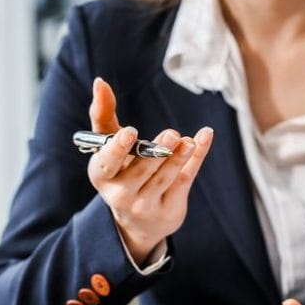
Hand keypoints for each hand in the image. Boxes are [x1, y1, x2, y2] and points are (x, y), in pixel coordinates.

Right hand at [86, 77, 213, 263]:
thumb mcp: (108, 148)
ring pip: (164, 179)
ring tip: (189, 141)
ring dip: (177, 159)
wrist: (138, 222)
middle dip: (155, 154)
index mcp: (102, 175)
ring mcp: (146, 205)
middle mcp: (121, 194)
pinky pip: (185, 181)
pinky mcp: (170, 209)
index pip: (107, 163)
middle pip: (140, 172)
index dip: (118, 149)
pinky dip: (196, 159)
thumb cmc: (120, 172)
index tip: (130, 132)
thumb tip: (100, 82)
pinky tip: (204, 137)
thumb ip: (103, 116)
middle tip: (170, 134)